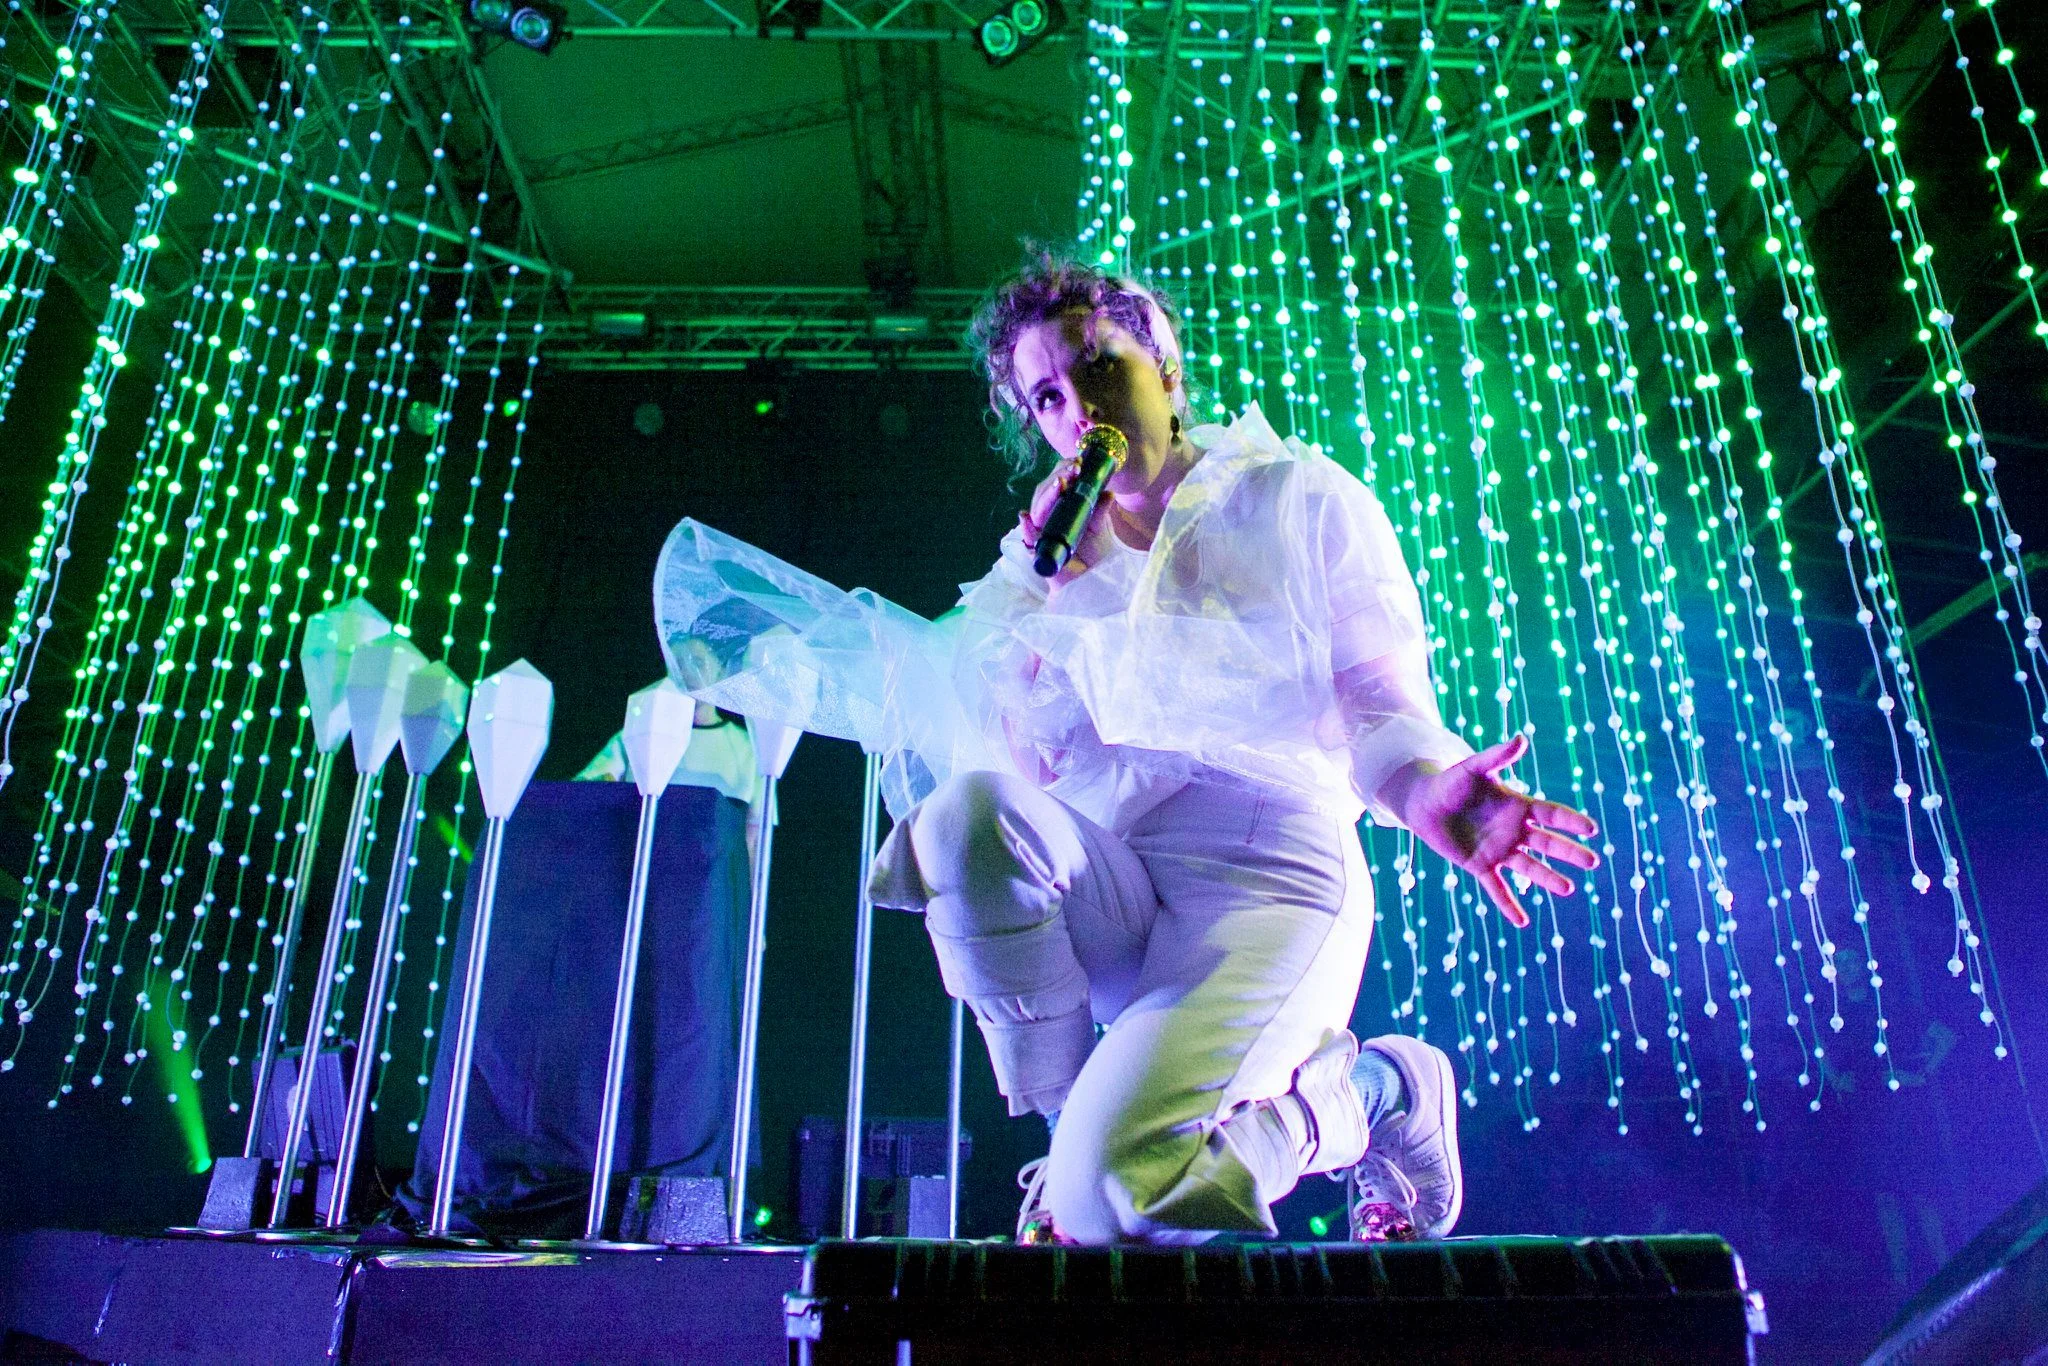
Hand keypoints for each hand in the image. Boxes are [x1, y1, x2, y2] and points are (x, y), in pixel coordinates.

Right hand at [1020, 452, 1117, 589]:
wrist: (1092, 579)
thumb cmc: (1093, 552)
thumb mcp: (1100, 526)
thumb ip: (1100, 509)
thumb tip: (1108, 491)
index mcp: (1061, 504)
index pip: (1057, 480)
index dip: (1064, 470)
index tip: (1078, 462)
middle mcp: (1048, 515)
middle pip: (1045, 491)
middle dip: (1057, 477)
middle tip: (1072, 470)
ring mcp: (1041, 531)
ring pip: (1037, 509)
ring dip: (1046, 496)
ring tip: (1058, 484)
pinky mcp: (1037, 550)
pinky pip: (1028, 537)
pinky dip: (1028, 528)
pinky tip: (1027, 518)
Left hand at [1381, 734, 1599, 928]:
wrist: (1424, 805)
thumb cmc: (1450, 782)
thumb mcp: (1473, 768)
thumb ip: (1496, 756)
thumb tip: (1521, 738)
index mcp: (1518, 806)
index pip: (1551, 814)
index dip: (1571, 821)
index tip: (1591, 829)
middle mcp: (1514, 831)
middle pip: (1547, 843)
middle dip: (1568, 852)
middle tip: (1592, 862)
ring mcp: (1499, 850)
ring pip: (1528, 867)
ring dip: (1547, 878)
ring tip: (1567, 889)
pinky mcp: (1480, 866)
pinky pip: (1496, 888)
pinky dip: (1508, 904)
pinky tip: (1521, 922)